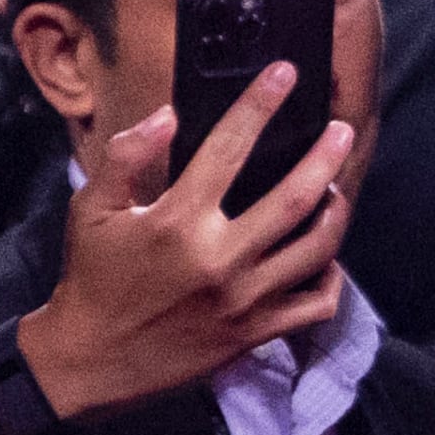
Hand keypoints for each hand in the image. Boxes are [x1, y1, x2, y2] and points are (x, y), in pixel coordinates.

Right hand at [19, 65, 356, 423]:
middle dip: (325, 159)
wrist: (94, 359)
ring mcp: (246, 300)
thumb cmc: (93, 278)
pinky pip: (314, 307)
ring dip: (336, 215)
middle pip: (293, 200)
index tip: (284, 75)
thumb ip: (127, 157)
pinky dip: (332, 282)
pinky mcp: (257, 334)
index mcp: (180, 220)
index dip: (259, 104)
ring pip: (315, 252)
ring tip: (339, 189)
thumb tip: (169, 116)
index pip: (229, 148)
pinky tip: (329, 259)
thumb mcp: (92, 209)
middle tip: (342, 132)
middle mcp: (221, 258)